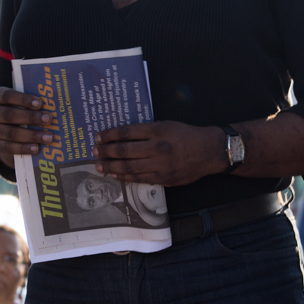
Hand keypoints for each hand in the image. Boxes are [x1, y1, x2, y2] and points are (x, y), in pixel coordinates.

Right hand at [0, 87, 53, 168]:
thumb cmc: (15, 108)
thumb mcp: (18, 101)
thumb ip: (30, 101)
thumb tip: (53, 103)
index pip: (8, 96)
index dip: (24, 99)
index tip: (40, 103)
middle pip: (10, 115)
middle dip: (31, 117)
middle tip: (48, 119)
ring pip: (11, 133)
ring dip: (31, 135)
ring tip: (48, 137)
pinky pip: (9, 147)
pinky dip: (24, 148)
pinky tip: (37, 148)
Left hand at [92, 121, 226, 185]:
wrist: (209, 151)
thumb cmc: (187, 135)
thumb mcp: (167, 124)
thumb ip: (146, 130)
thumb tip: (122, 136)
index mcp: (157, 130)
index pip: (126, 132)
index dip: (109, 135)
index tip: (98, 136)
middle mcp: (157, 147)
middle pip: (124, 150)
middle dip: (106, 151)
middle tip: (94, 151)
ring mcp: (160, 165)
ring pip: (129, 167)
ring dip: (111, 166)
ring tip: (99, 165)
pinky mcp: (163, 178)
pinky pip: (139, 179)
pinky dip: (124, 177)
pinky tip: (115, 174)